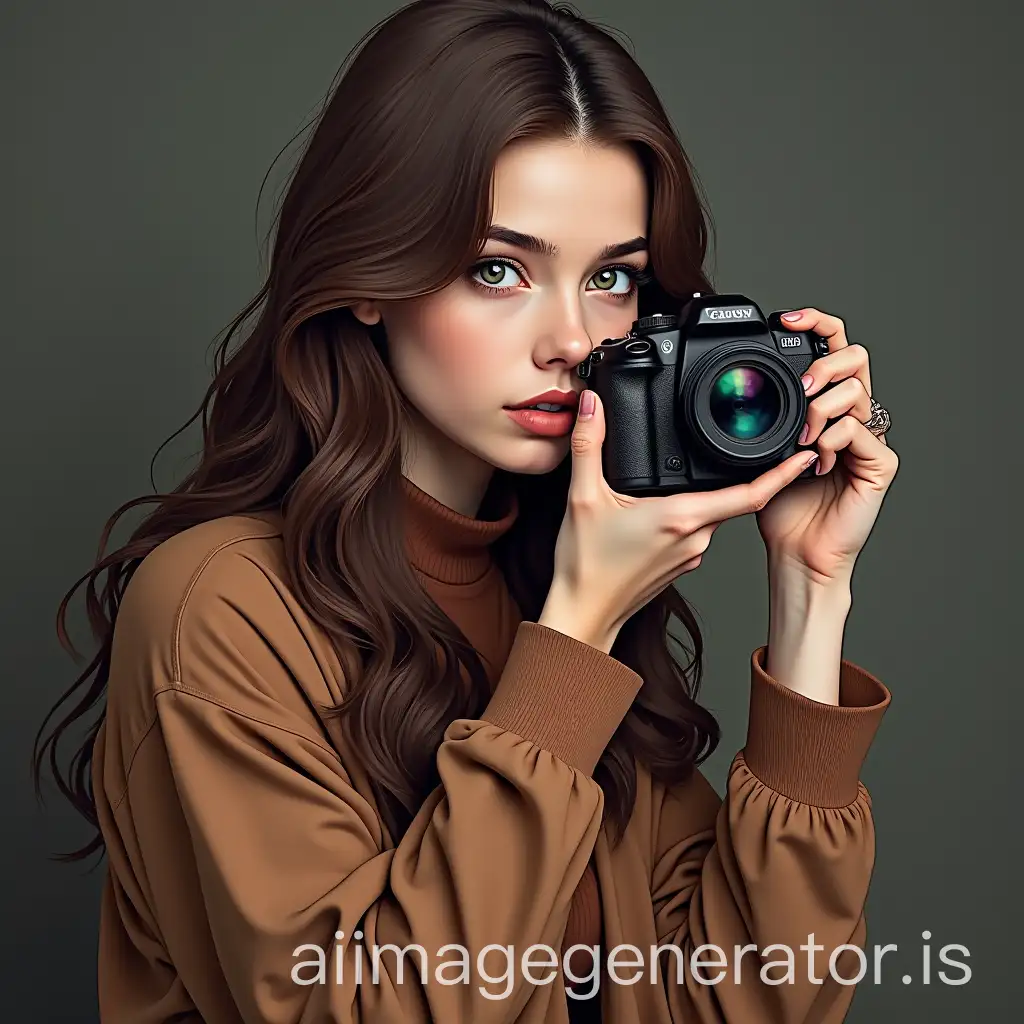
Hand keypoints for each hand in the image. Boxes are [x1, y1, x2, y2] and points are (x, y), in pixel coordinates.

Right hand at [539, 390, 819, 652]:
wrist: (582, 614)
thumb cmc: (586, 566)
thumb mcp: (582, 496)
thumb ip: (589, 445)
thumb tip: (591, 405)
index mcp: (682, 517)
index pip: (751, 493)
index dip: (783, 473)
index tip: (807, 454)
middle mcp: (696, 538)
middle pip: (733, 499)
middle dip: (746, 474)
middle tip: (757, 447)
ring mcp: (690, 555)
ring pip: (712, 515)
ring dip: (714, 495)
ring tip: (704, 472)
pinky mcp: (678, 566)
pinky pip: (696, 532)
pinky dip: (691, 515)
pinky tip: (667, 507)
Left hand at [756, 308, 898, 588]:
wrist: (797, 552)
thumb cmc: (780, 508)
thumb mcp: (759, 451)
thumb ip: (761, 419)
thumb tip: (731, 389)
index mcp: (826, 407)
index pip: (832, 348)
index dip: (816, 324)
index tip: (786, 318)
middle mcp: (852, 416)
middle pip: (855, 356)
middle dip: (823, 362)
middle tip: (799, 386)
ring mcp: (868, 439)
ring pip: (855, 391)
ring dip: (819, 409)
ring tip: (800, 440)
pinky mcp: (879, 464)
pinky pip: (858, 430)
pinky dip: (831, 441)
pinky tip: (815, 464)